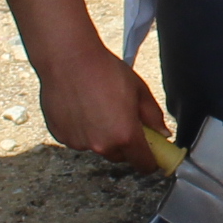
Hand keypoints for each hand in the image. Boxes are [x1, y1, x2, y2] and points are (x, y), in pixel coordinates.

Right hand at [35, 44, 169, 170]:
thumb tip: (162, 133)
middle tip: (122, 119)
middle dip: (124, 144)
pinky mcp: (61, 136)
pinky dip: (81, 130)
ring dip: (100, 136)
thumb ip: (153, 116)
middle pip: (119, 156)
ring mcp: (79, 142)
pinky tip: (80, 107)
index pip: (144, 164)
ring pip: (97, 146)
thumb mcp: (139, 90)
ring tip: (97, 107)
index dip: (150, 159)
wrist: (68, 59)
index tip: (151, 153)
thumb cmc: (104, 70)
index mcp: (126, 136)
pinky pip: (77, 139)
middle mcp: (102, 145)